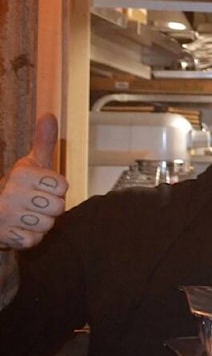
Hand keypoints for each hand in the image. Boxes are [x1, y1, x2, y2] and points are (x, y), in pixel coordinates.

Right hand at [0, 114, 67, 249]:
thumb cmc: (19, 187)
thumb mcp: (31, 164)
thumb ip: (43, 142)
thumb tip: (49, 115)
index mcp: (20, 174)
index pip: (62, 186)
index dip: (57, 190)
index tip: (42, 189)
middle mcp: (10, 193)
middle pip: (58, 207)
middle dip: (50, 208)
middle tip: (35, 205)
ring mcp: (6, 216)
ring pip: (48, 224)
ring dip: (41, 223)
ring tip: (27, 216)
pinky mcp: (6, 236)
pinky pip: (34, 240)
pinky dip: (30, 237)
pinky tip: (20, 229)